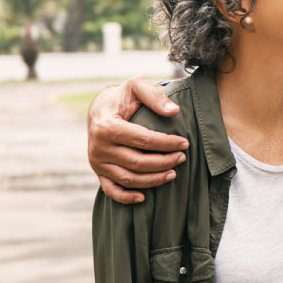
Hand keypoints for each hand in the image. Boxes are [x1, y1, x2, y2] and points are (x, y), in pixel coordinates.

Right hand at [87, 75, 188, 203]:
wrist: (100, 107)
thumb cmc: (123, 95)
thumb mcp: (137, 85)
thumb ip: (155, 95)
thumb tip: (174, 111)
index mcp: (107, 126)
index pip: (143, 140)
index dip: (166, 143)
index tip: (185, 143)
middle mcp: (99, 147)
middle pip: (137, 162)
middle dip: (164, 162)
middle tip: (182, 158)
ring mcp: (97, 161)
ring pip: (128, 178)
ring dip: (153, 180)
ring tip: (173, 174)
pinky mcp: (97, 170)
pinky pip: (110, 190)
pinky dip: (126, 197)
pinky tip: (143, 198)